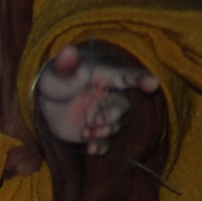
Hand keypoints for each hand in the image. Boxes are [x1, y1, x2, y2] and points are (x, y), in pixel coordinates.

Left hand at [35, 43, 158, 155]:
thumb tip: (68, 50)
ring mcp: (103, 116)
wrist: (48, 99)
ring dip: (103, 131)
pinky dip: (99, 147)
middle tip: (98, 120)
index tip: (153, 84)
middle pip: (122, 106)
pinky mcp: (94, 132)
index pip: (127, 76)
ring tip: (86, 131)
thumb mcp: (57, 70)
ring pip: (114, 126)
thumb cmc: (58, 78)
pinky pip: (102, 142)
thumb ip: (64, 63)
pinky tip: (91, 150)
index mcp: (105, 77)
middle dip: (114, 114)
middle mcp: (109, 97)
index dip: (141, 80)